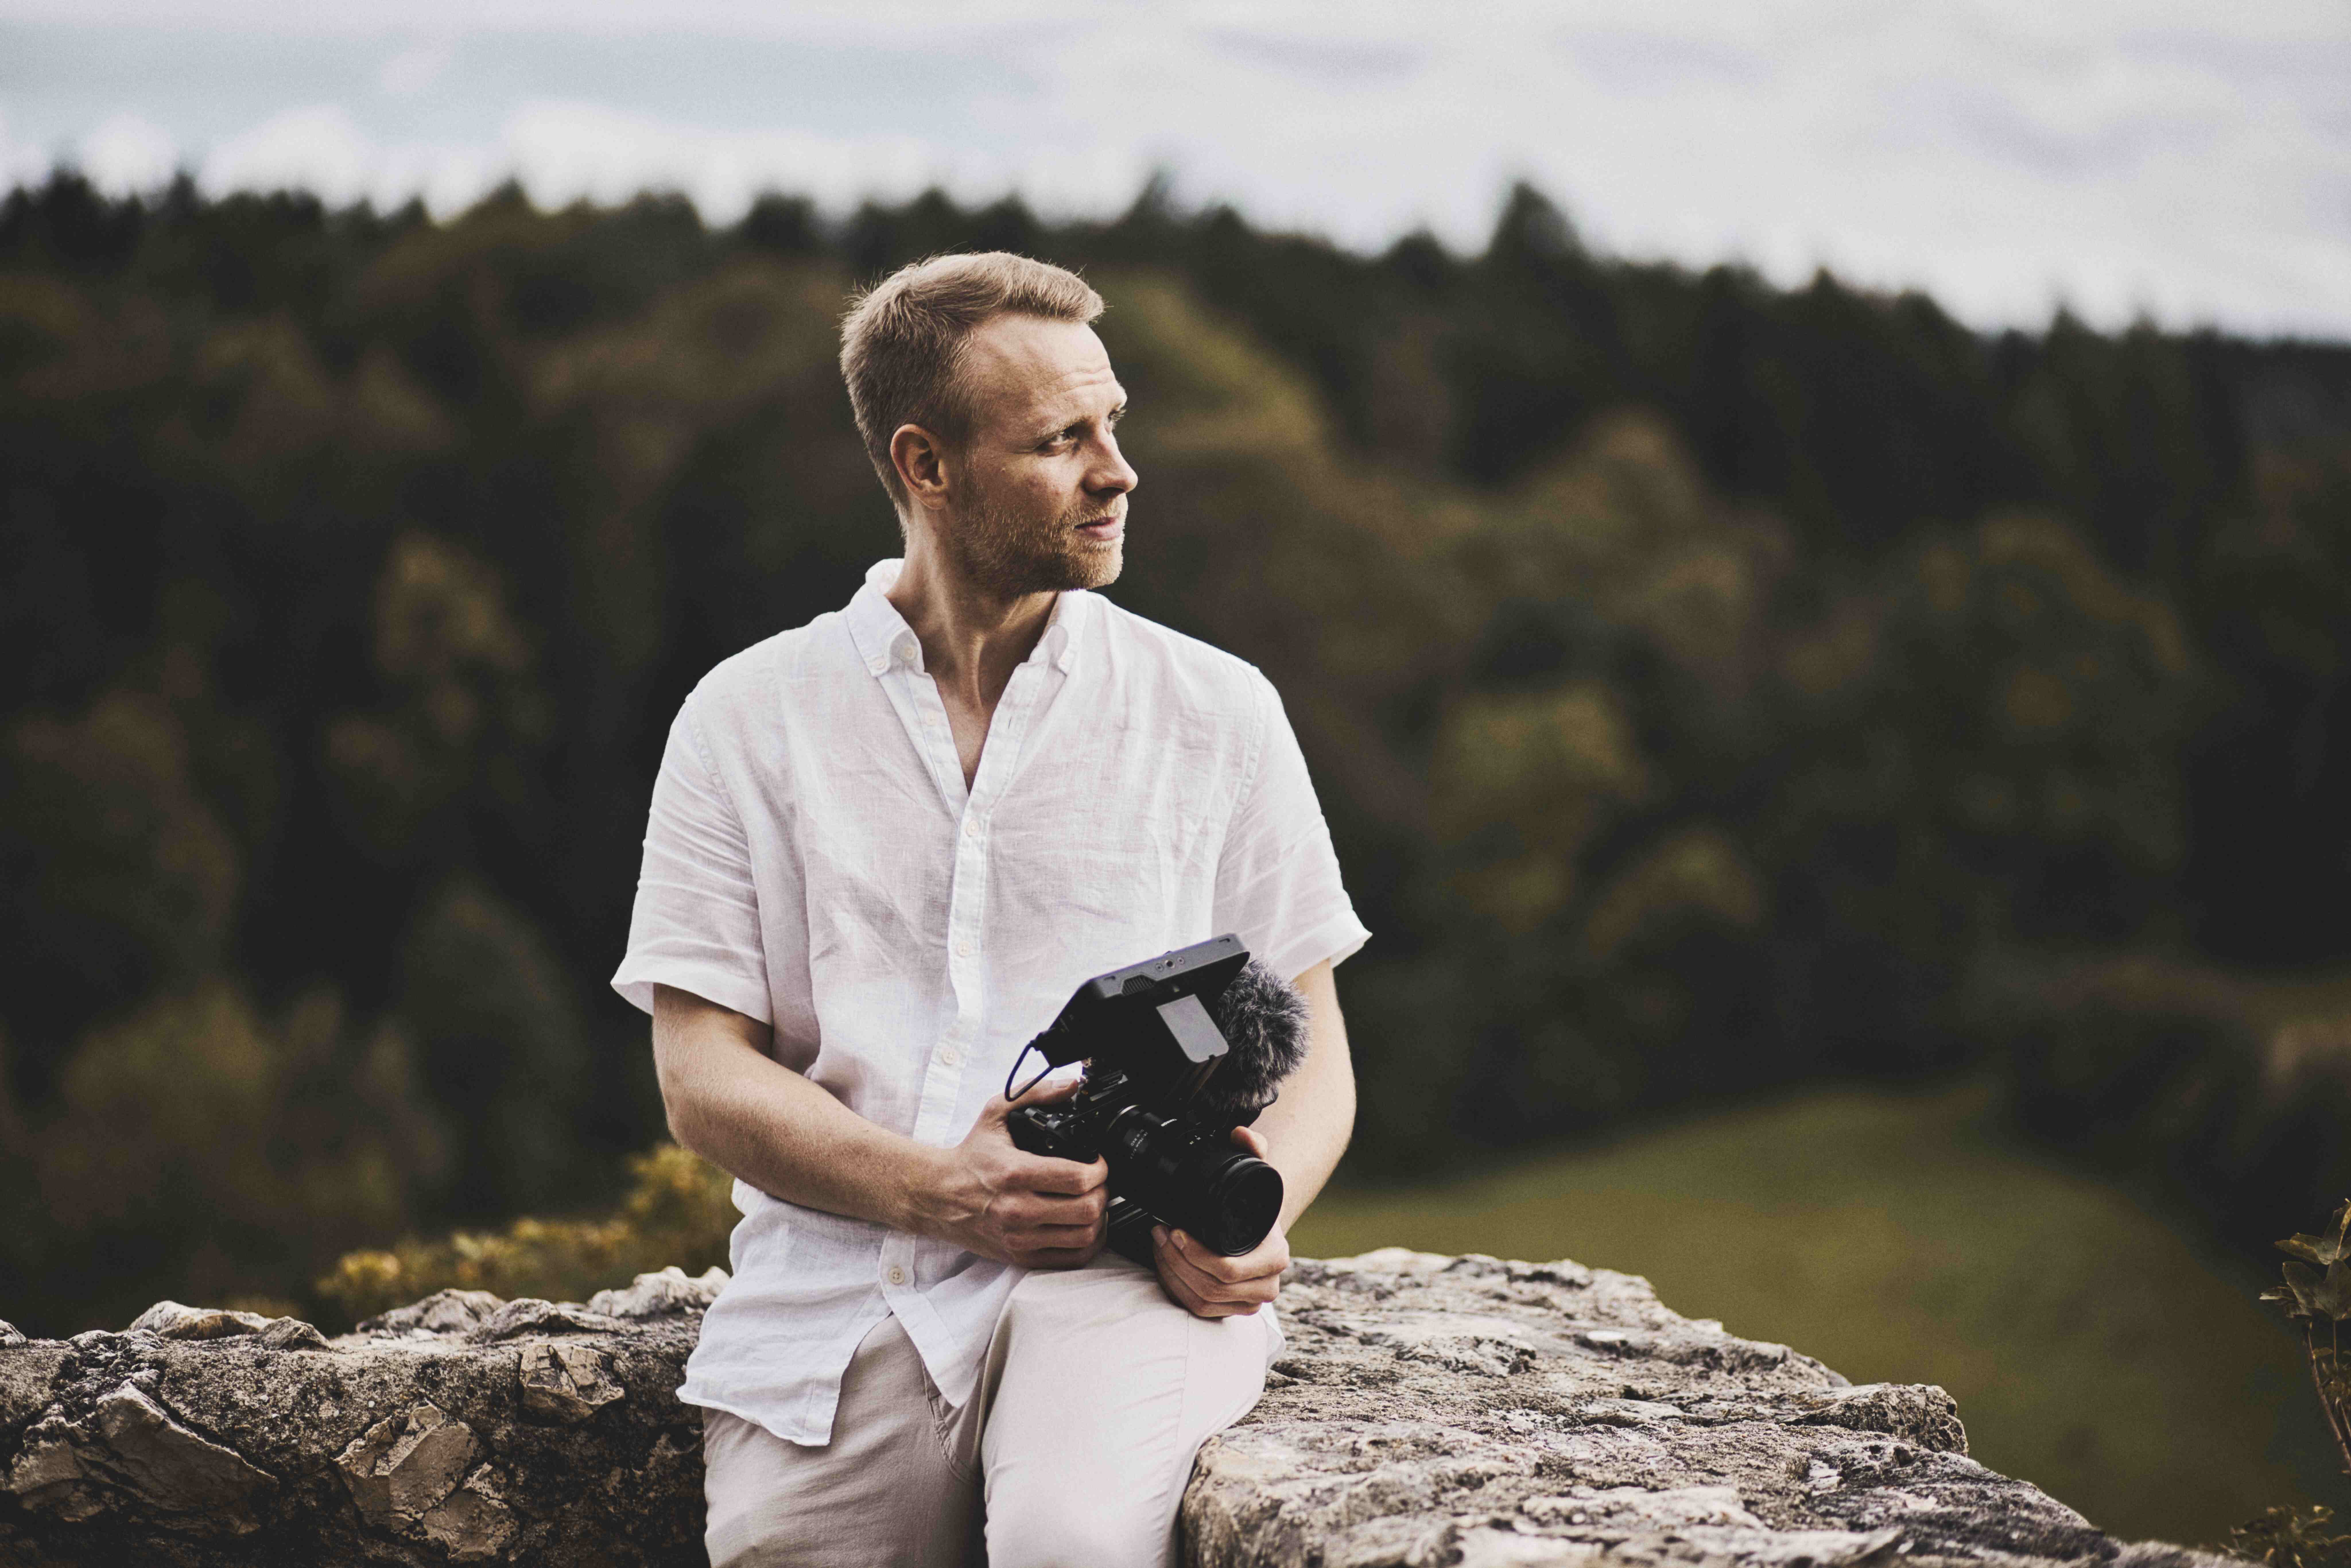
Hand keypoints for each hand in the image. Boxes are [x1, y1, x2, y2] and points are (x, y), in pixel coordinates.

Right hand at [913, 1079, 1108, 1268]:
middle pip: (1087, 1209)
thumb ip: (1034, 1093)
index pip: (1077, 1178)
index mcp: (1015, 1173)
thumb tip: (1071, 1084)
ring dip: (1099, 1218)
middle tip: (1099, 1182)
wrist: (937, 1196)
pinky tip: (1085, 1226)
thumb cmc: (970, 1158)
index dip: (1100, 1169)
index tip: (1099, 1163)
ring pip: (1084, 1236)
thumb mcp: (995, 1115)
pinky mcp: (1020, 1257)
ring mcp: (1020, 1238)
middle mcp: (1018, 1210)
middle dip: (1103, 1192)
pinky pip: (1071, 1259)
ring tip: (1093, 1201)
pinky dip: (1088, 1244)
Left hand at [1150, 1126, 1290, 1317]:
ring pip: (1202, 1300)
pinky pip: (1198, 1310)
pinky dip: (1177, 1289)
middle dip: (1176, 1260)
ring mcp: (1249, 1302)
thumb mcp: (1256, 1175)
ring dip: (1172, 1273)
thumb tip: (1241, 1133)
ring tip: (1159, 1245)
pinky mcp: (1232, 1312)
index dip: (1194, 1253)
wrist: (1261, 1231)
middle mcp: (1266, 1285)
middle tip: (1159, 1234)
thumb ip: (1252, 1148)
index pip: (1228, 1269)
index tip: (1174, 1230)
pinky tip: (1166, 1266)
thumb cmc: (1255, 1206)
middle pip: (1210, 1287)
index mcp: (1275, 1257)